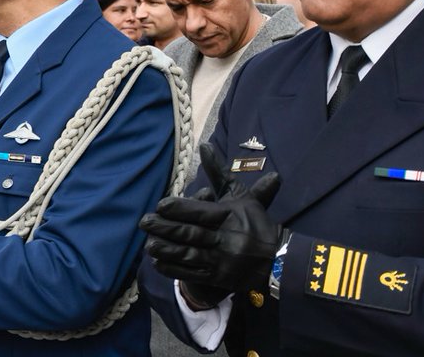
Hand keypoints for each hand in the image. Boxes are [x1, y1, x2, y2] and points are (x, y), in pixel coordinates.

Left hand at [141, 143, 284, 298]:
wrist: (279, 259)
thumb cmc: (255, 222)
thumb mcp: (239, 195)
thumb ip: (219, 172)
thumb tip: (203, 145)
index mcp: (228, 216)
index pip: (199, 212)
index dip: (178, 209)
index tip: (160, 206)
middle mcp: (224, 238)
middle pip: (190, 233)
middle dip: (165, 228)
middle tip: (144, 222)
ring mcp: (221, 260)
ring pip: (189, 255)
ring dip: (166, 250)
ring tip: (148, 244)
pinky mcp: (219, 278)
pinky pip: (193, 274)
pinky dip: (174, 269)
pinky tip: (158, 263)